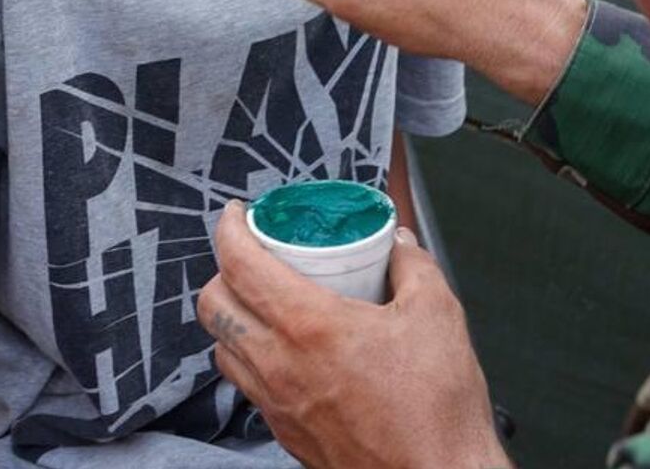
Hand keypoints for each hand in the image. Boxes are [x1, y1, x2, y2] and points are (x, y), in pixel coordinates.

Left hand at [198, 204, 504, 468]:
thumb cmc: (434, 409)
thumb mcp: (437, 313)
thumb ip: (413, 266)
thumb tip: (401, 246)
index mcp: (310, 327)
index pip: (240, 266)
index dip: (230, 231)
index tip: (237, 216)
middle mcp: (280, 367)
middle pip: (212, 307)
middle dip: (223, 270)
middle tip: (252, 255)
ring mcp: (278, 405)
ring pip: (222, 349)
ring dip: (233, 317)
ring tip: (265, 301)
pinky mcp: (286, 433)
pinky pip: (247, 385)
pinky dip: (251, 356)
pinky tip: (288, 350)